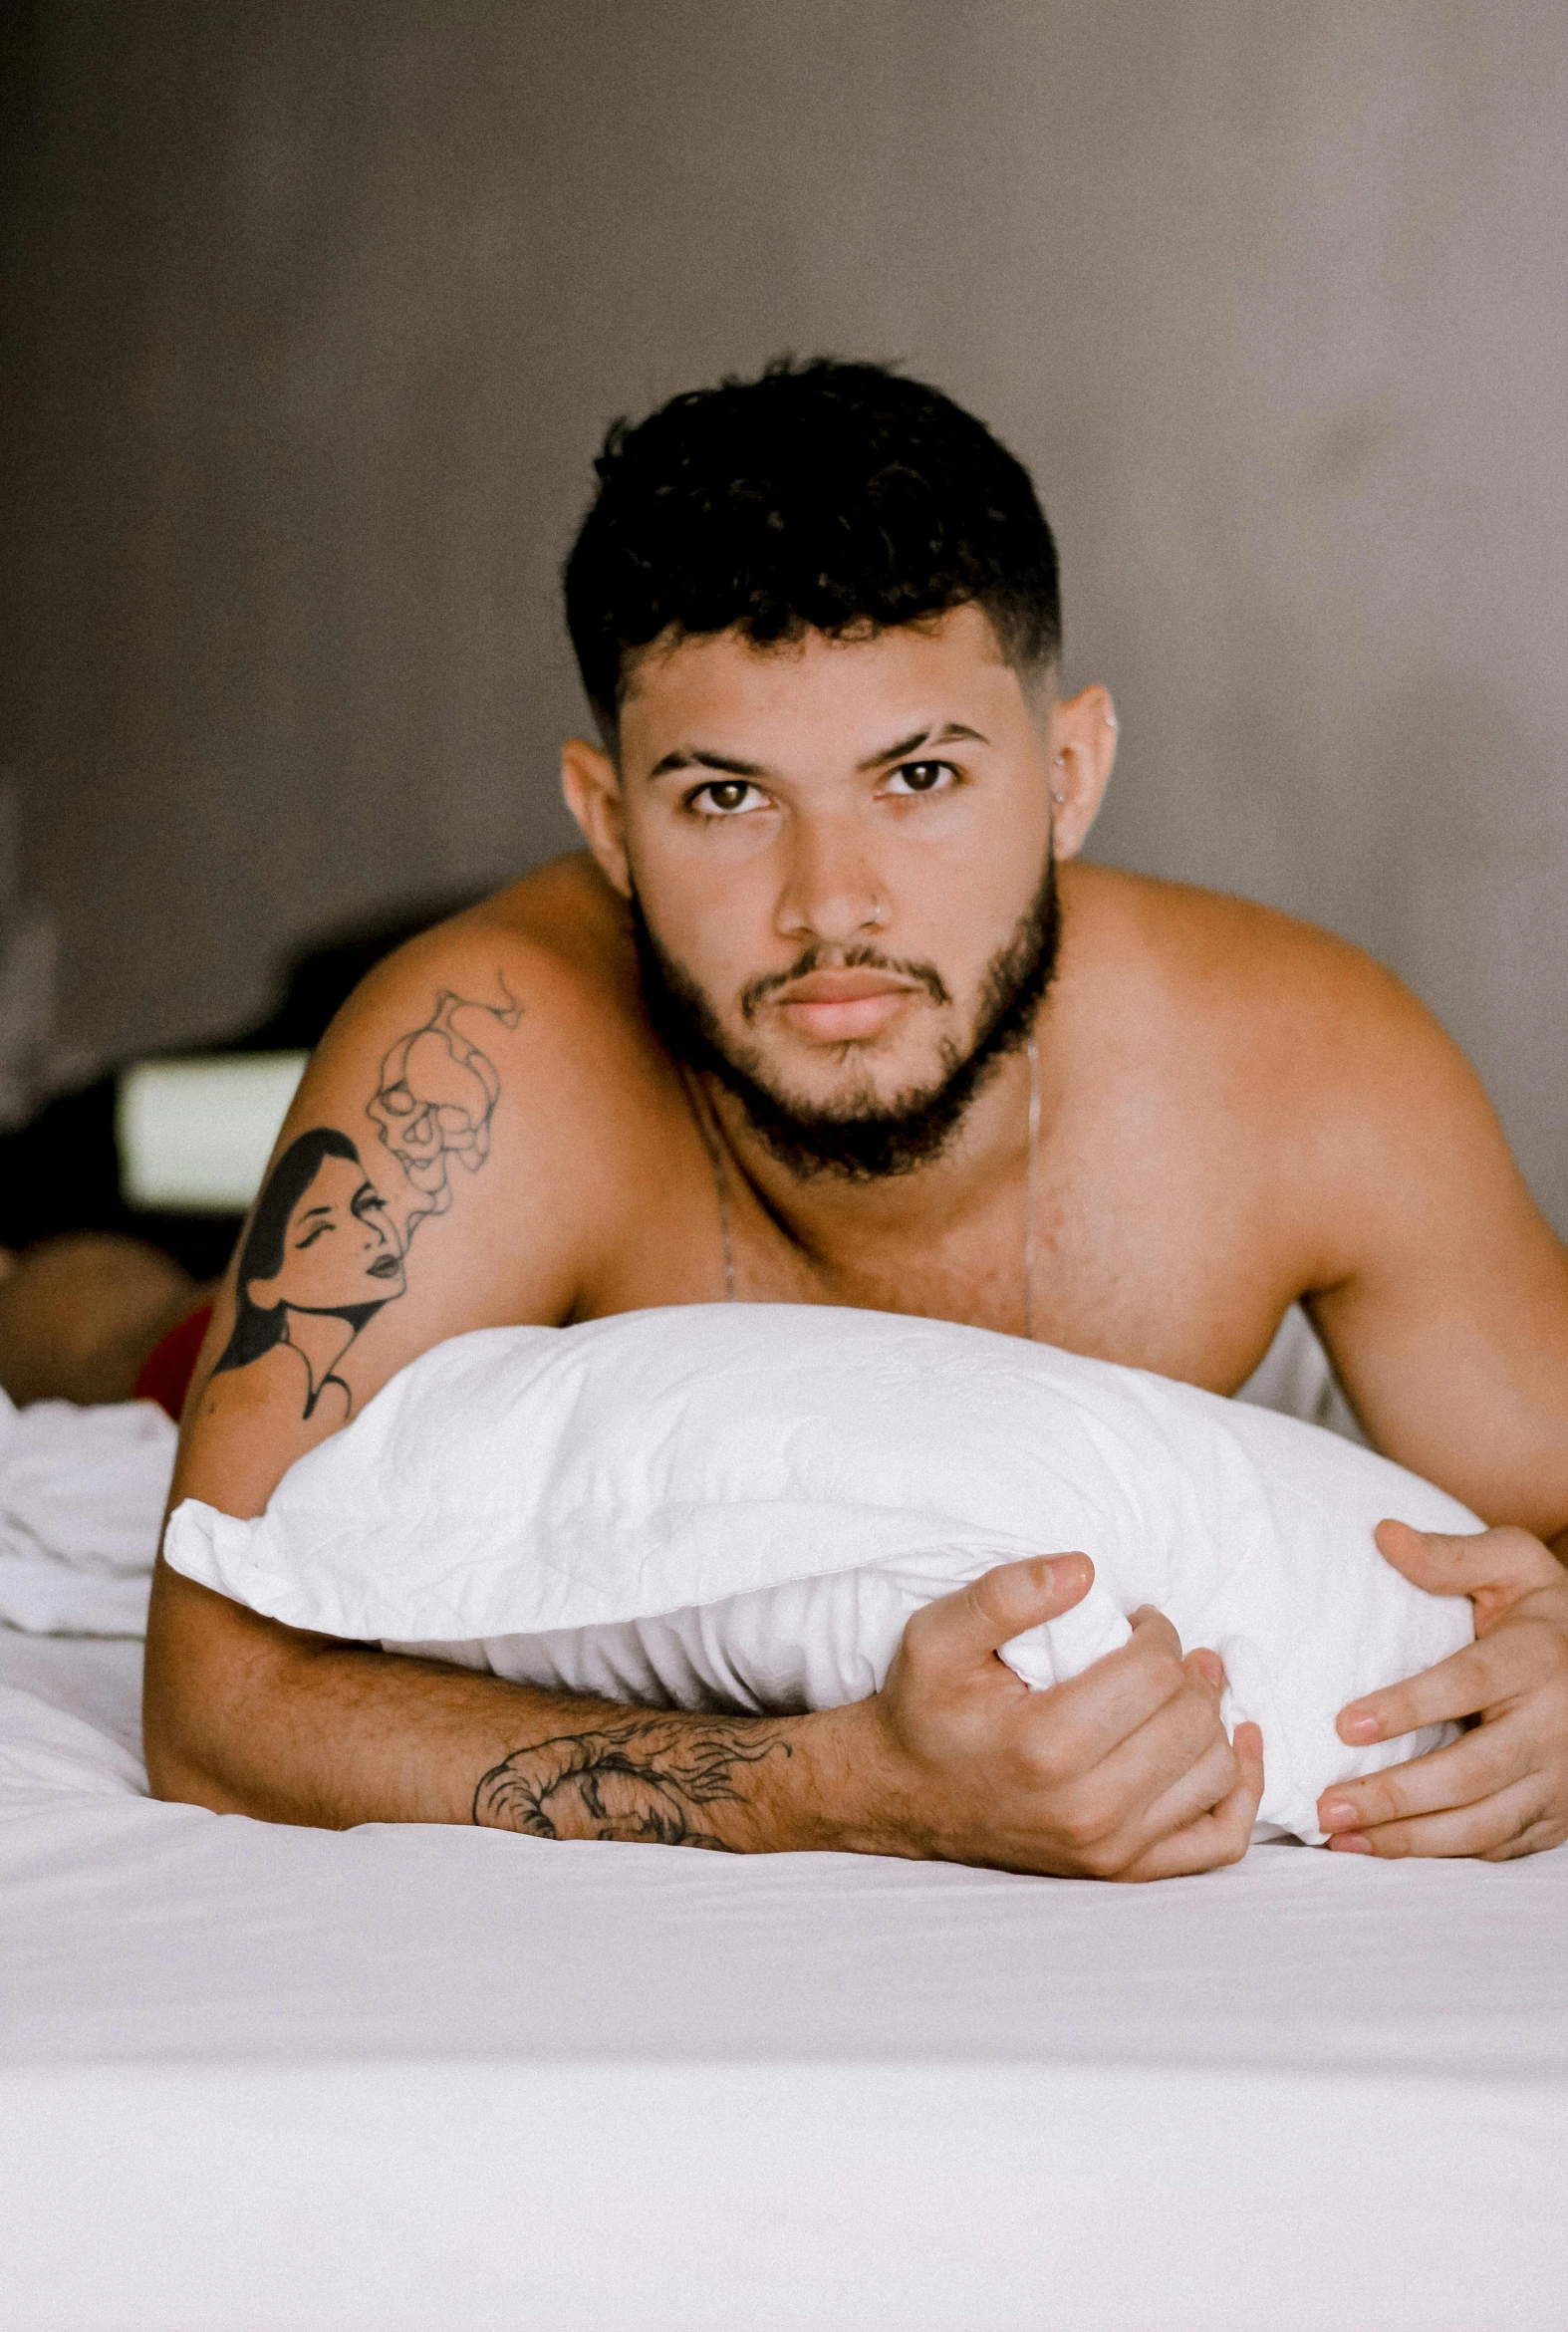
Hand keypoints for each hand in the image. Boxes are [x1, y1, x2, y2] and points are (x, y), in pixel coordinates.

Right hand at [847, 1553, 1263, 1879]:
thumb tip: (1085, 1569)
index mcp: (1047, 1744)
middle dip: (1185, 1669)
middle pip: (1191, 1719)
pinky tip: (1234, 1743)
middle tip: (1155, 1648)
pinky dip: (1241, 1789)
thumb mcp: (937, 1634)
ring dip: (1210, 1717)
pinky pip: (1220, 1840)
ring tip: (1180, 1688)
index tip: (1132, 1621)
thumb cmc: (925, 1709)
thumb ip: (1007, 1593)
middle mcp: (1088, 1807)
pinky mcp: (1124, 1871)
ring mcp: (1111, 1849)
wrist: (901, 1795)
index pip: (1155, 1671)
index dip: (1156, 1631)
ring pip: (1214, 1771)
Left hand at [1318, 1520, 1567, 1860]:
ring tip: (1342, 1837)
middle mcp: (1554, 1725)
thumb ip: (1451, 1556)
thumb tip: (1384, 1535)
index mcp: (1537, 1658)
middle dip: (1396, 1795)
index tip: (1343, 1725)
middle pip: (1472, 1772)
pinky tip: (1387, 1850)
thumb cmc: (1546, 1611)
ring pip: (1484, 1824)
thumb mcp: (1513, 1564)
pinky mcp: (1557, 1815)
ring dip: (1410, 1839)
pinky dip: (1442, 1854)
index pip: (1467, 1685)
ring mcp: (1559, 1778)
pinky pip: (1498, 1846)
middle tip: (1328, 1805)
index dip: (1407, 1707)